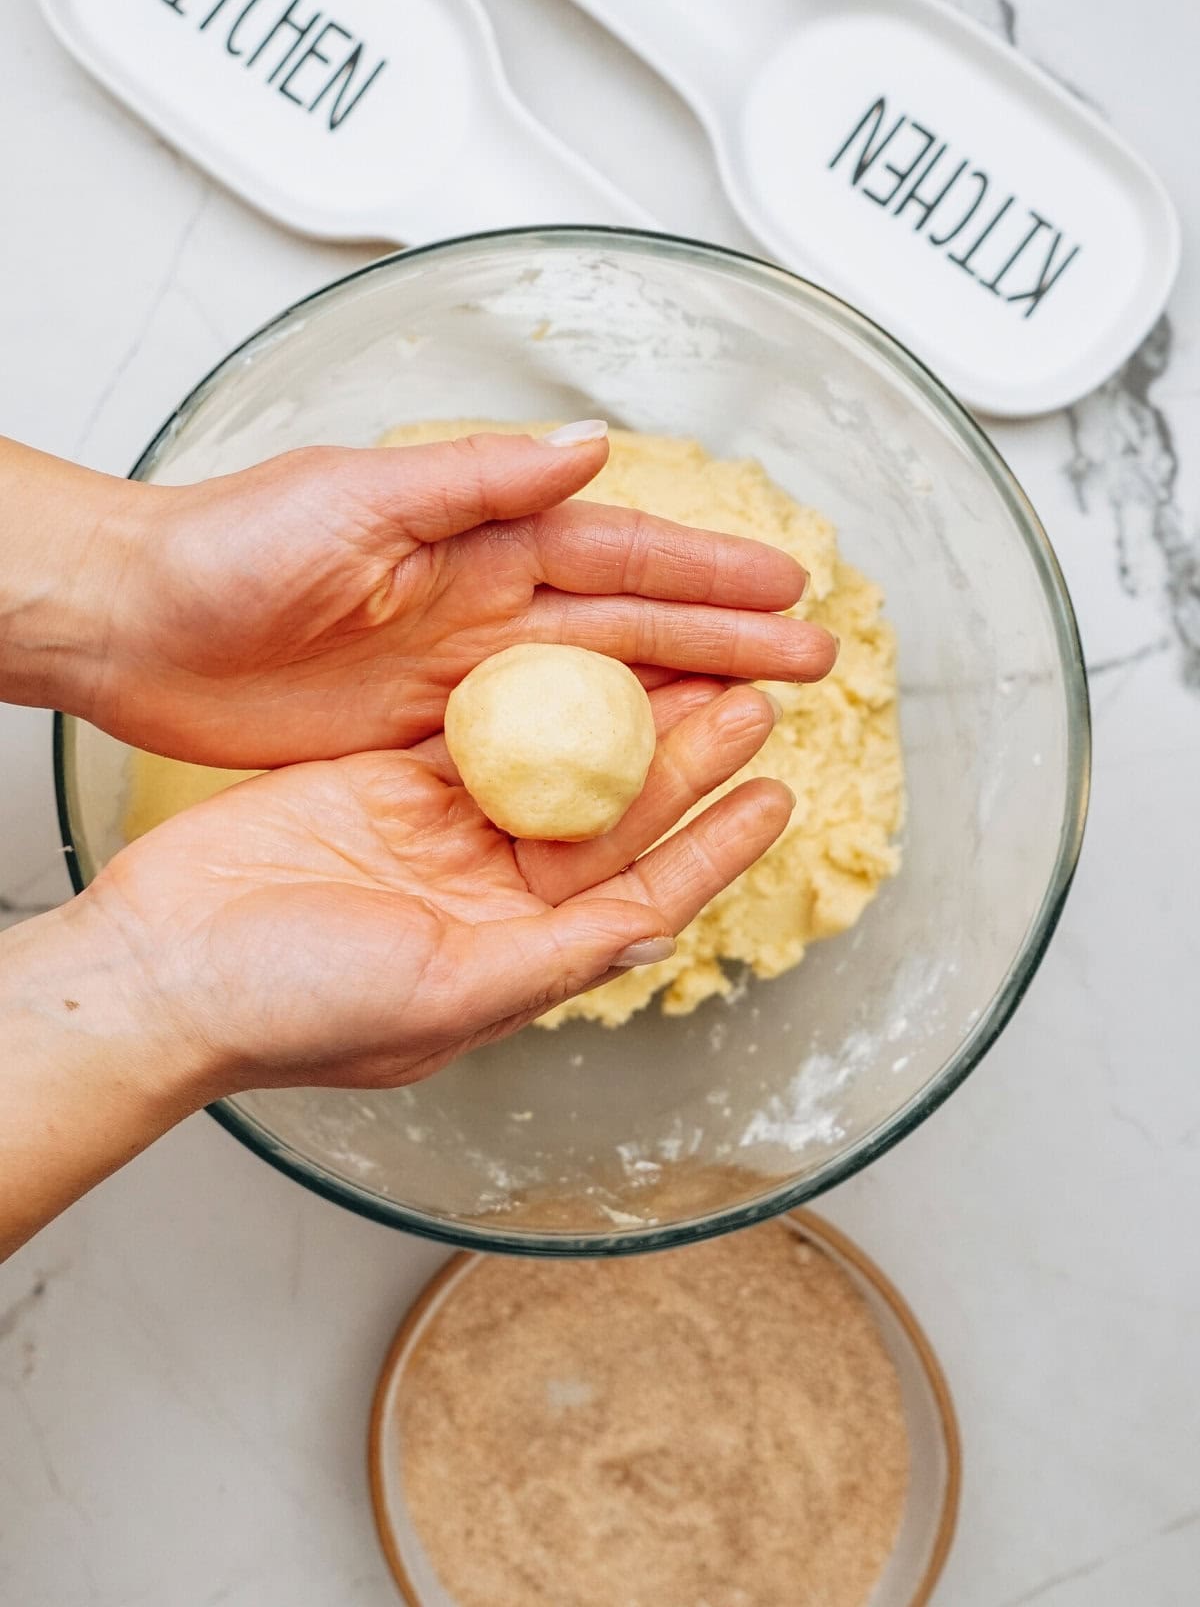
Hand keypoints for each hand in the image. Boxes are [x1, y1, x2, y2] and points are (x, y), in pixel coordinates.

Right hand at [77, 679, 787, 1091]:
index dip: (713, 847)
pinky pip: (475, 728)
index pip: (641, 895)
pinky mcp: (384, 782)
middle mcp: (488, 894)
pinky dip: (527, 692)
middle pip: (610, 816)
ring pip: (555, 761)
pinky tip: (580, 650)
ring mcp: (437, 834)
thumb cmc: (293, 1007)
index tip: (776, 798)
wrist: (160, 965)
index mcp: (514, 953)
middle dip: (684, 759)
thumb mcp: (443, 993)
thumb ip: (555, 960)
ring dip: (620, 715)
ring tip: (690, 661)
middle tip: (751, 698)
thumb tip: (658, 941)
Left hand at [88, 424, 833, 765]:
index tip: (787, 590)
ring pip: (598, 692)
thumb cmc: (228, 546)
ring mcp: (461, 673)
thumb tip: (590, 447)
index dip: (707, 574)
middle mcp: (485, 603)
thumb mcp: (354, 498)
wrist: (137, 623)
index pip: (619, 553)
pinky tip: (648, 778)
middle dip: (726, 640)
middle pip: (632, 625)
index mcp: (478, 536)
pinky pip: (534, 752)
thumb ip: (474, 481)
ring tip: (762, 719)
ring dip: (682, 701)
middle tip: (815, 661)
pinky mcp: (423, 737)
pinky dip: (597, 762)